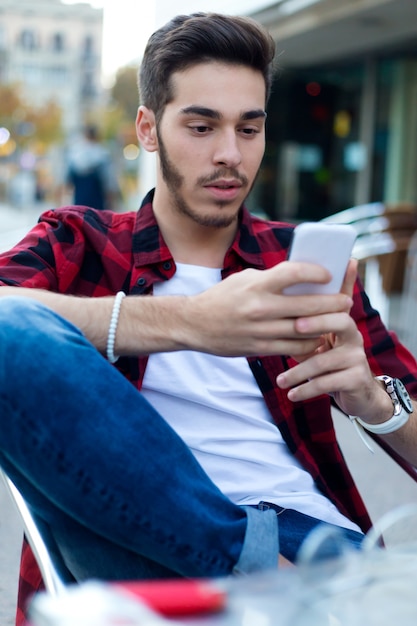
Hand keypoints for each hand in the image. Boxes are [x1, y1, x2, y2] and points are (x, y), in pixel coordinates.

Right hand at [183, 261, 352, 357]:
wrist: (194, 324)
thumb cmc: (221, 297)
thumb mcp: (244, 280)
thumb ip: (271, 279)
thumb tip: (301, 278)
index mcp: (257, 285)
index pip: (294, 273)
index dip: (316, 273)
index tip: (329, 275)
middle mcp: (260, 307)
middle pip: (308, 305)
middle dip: (333, 303)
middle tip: (346, 301)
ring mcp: (261, 330)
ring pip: (305, 330)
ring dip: (326, 325)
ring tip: (337, 320)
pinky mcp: (260, 348)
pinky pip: (294, 348)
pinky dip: (310, 343)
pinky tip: (318, 338)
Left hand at [275, 260, 385, 419]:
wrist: (358, 394)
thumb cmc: (331, 364)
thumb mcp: (319, 344)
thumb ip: (304, 329)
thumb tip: (276, 311)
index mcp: (343, 324)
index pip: (338, 301)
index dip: (333, 289)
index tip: (315, 283)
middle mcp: (354, 336)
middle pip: (342, 321)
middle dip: (318, 321)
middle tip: (295, 325)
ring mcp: (357, 357)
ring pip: (324, 360)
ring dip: (298, 372)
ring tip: (280, 381)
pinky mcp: (357, 379)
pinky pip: (327, 382)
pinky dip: (306, 389)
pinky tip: (292, 394)